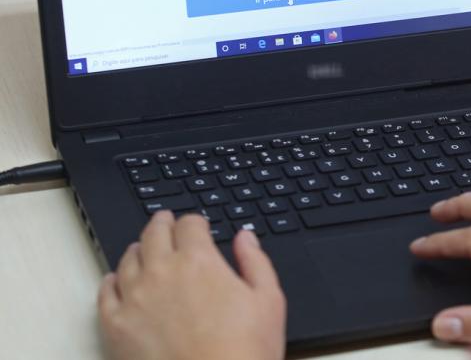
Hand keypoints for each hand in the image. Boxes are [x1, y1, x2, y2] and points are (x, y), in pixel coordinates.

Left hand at [98, 211, 285, 359]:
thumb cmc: (244, 352)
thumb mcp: (268, 300)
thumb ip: (255, 261)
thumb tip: (244, 238)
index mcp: (199, 261)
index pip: (189, 224)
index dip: (195, 221)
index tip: (197, 225)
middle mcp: (162, 272)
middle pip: (154, 233)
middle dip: (162, 223)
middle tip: (165, 221)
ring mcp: (135, 299)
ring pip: (127, 259)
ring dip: (137, 248)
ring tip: (142, 248)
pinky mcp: (116, 327)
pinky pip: (105, 294)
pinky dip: (110, 281)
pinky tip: (116, 280)